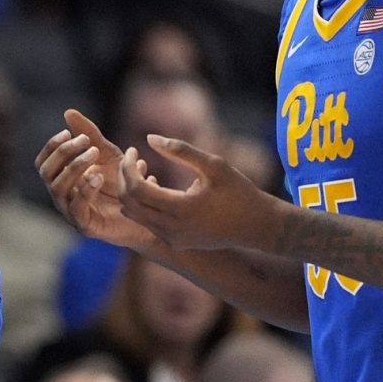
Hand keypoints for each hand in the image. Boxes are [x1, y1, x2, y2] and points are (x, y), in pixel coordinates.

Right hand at [36, 109, 159, 250]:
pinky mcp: (86, 226)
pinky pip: (76, 208)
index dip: (52, 147)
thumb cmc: (124, 184)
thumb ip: (89, 134)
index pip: (43, 162)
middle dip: (63, 154)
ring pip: (57, 189)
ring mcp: (71, 212)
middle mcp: (63, 196)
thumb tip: (68, 112)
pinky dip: (85, 191)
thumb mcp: (108, 154)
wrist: (148, 213)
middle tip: (86, 142)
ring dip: (74, 167)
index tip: (68, 132)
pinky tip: (99, 177)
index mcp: (64, 179)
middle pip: (46, 173)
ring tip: (94, 154)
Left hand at [117, 134, 283, 251]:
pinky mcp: (176, 243)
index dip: (128, 167)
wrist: (258, 226)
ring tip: (143, 170)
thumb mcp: (214, 165)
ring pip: (135, 215)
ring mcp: (173, 238)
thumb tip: (149, 138)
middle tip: (131, 159)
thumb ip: (181, 151)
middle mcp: (172, 228)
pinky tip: (156, 187)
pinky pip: (148, 223)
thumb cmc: (239, 191)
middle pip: (129, 203)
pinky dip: (143, 205)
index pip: (135, 189)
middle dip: (124, 179)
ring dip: (132, 193)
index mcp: (180, 209)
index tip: (132, 150)